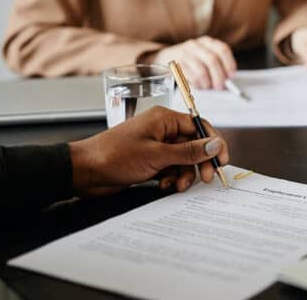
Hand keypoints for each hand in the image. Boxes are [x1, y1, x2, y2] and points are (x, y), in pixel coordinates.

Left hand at [68, 106, 229, 195]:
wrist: (83, 172)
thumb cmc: (114, 156)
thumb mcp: (156, 156)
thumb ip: (189, 152)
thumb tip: (215, 145)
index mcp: (165, 119)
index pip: (200, 127)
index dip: (214, 143)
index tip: (223, 160)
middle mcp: (162, 130)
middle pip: (194, 145)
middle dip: (200, 163)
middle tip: (206, 178)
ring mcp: (156, 146)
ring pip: (183, 160)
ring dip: (184, 174)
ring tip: (176, 186)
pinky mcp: (150, 161)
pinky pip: (171, 169)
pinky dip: (171, 178)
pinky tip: (163, 185)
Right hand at [147, 36, 236, 89]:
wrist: (166, 57)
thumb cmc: (190, 60)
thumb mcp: (204, 56)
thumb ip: (216, 64)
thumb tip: (227, 79)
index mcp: (207, 42)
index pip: (222, 49)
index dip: (229, 63)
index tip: (231, 76)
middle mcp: (196, 45)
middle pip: (212, 60)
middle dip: (218, 76)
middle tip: (220, 86)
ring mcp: (184, 53)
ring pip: (201, 70)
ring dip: (207, 82)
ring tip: (208, 87)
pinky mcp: (176, 64)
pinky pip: (189, 76)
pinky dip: (196, 83)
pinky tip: (198, 85)